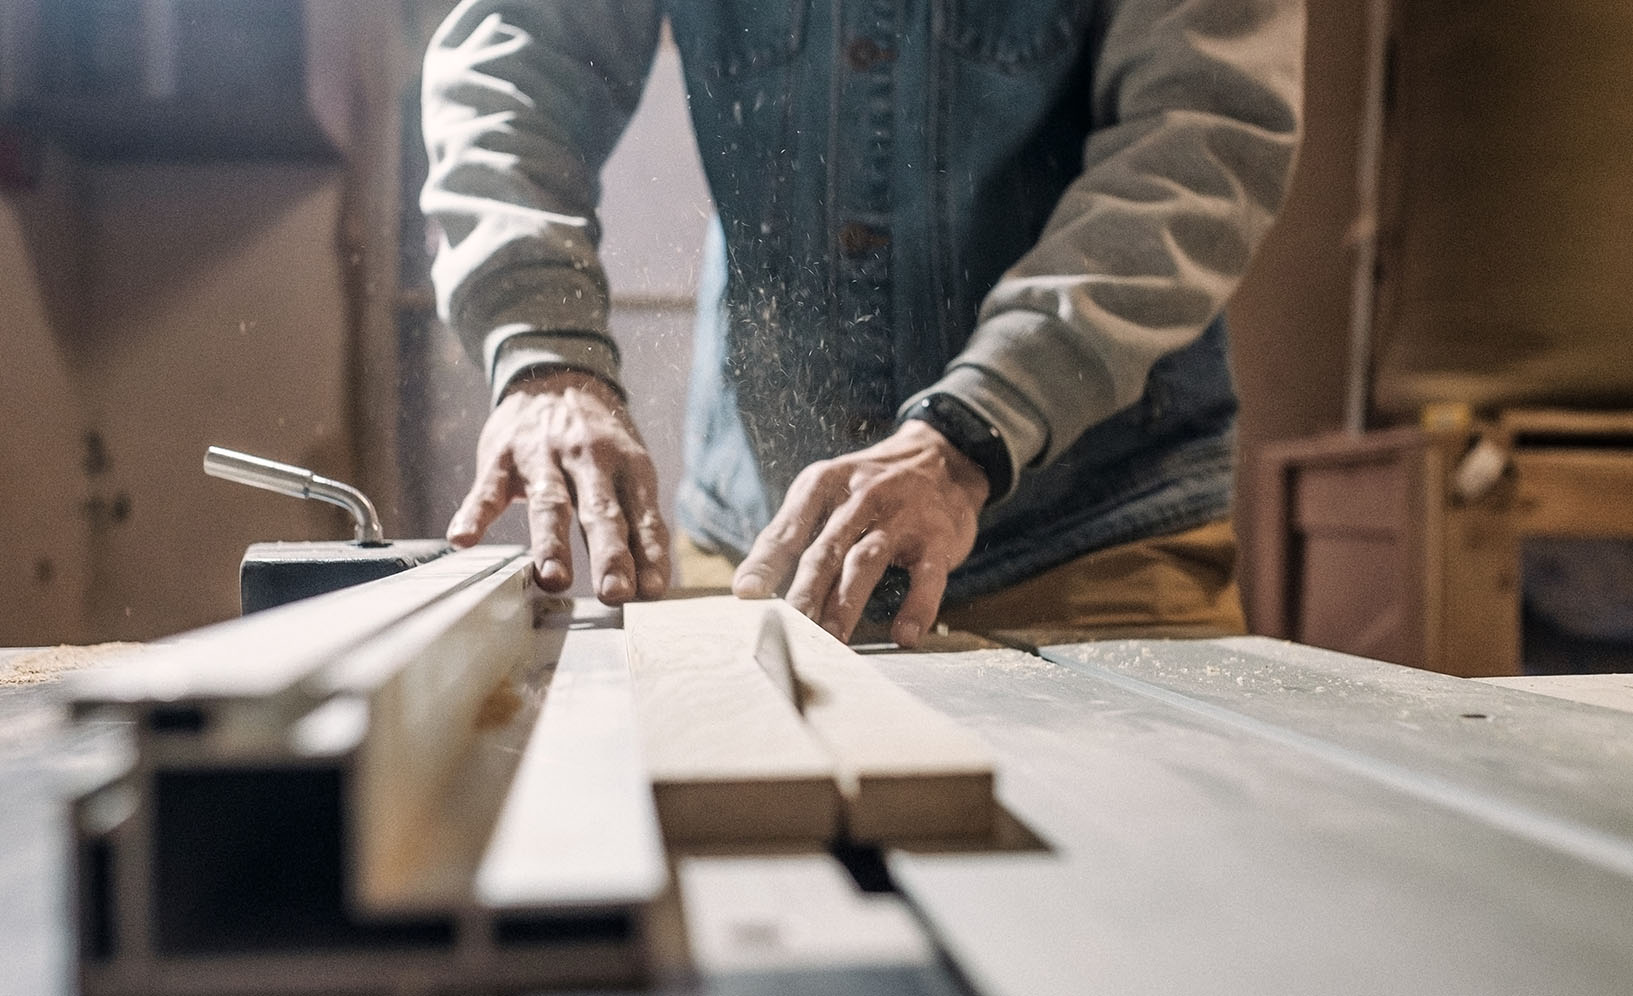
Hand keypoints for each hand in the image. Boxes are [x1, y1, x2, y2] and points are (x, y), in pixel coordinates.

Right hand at [448, 369, 669, 603]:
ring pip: (549, 503)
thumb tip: (652, 585)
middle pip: (600, 512)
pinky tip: (464, 538)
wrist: (553, 377)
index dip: (648, 554)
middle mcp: (589, 460)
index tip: (651, 592)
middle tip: (615, 593)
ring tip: (554, 579)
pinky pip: (489, 490)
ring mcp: (543, 457)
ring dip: (551, 543)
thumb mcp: (628, 469)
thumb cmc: (598, 441)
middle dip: (609, 554)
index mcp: (627, 467)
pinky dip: (475, 514)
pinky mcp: (503, 458)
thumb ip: (637, 522)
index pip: (643, 516)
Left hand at [732, 421, 988, 646]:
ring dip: (847, 602)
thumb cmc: (870, 488)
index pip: (788, 529)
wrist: (942, 456)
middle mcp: (861, 497)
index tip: (746, 594)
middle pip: (826, 549)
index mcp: (824, 484)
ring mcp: (901, 517)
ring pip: (867, 561)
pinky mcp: (937, 538)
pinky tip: (904, 635)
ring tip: (832, 639)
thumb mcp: (827, 491)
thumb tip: (748, 587)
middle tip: (788, 628)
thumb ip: (791, 532)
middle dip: (805, 591)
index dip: (766, 562)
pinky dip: (917, 607)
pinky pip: (927, 577)